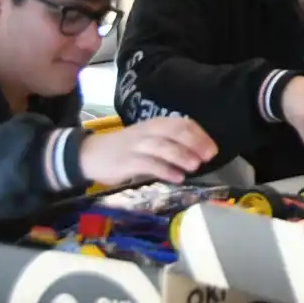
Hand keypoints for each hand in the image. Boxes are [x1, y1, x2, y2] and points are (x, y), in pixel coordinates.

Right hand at [79, 117, 216, 185]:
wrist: (90, 154)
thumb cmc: (126, 148)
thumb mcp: (149, 139)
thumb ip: (170, 142)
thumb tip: (198, 152)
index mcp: (156, 124)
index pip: (182, 124)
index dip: (200, 135)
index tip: (213, 148)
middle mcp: (148, 131)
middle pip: (175, 132)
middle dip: (195, 143)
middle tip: (209, 156)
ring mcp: (136, 145)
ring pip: (162, 146)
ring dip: (181, 155)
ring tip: (196, 166)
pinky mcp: (126, 161)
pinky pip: (148, 164)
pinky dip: (165, 170)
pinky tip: (177, 178)